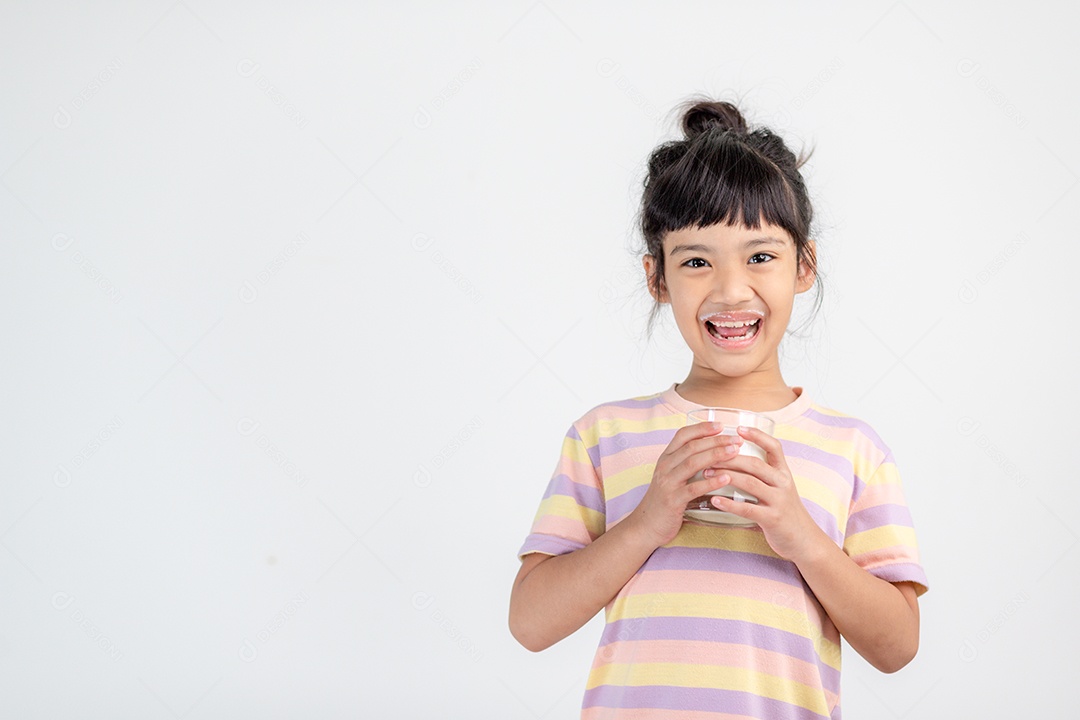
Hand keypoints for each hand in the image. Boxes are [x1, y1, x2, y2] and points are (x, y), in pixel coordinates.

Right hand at [624, 421, 744, 549]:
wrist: (645, 526)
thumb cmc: (664, 501)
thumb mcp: (671, 477)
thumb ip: (685, 464)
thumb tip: (710, 452)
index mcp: (665, 458)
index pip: (683, 435)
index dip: (702, 428)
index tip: (721, 425)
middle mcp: (665, 467)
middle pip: (692, 447)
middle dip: (716, 441)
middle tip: (736, 439)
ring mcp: (667, 483)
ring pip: (693, 463)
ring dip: (716, 455)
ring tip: (735, 452)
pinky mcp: (672, 500)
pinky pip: (694, 488)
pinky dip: (711, 482)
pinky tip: (726, 478)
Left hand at [704, 425, 825, 562]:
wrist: (804, 540)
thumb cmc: (784, 511)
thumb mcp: (779, 488)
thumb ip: (763, 474)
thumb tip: (734, 458)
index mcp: (783, 473)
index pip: (774, 447)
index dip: (757, 436)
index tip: (738, 429)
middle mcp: (783, 483)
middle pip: (755, 463)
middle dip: (729, 457)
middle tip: (708, 454)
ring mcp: (779, 501)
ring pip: (750, 483)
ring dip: (726, 476)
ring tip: (706, 473)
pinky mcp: (773, 519)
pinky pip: (748, 509)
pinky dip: (730, 504)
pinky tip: (714, 500)